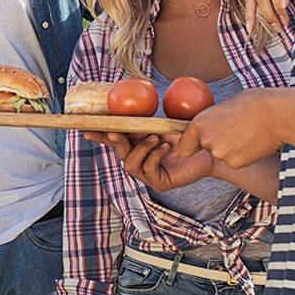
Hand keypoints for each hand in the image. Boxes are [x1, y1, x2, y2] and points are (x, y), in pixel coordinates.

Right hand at [84, 131, 214, 193]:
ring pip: (129, 164)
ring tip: (154, 138)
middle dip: (116, 142)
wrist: (207, 152)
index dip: (100, 137)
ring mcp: (147, 175)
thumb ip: (145, 124)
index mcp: (137, 147)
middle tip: (115, 132)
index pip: (115, 142)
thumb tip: (128, 110)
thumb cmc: (185, 139)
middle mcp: (139, 162)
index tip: (87, 131)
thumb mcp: (162, 127)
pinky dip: (155, 156)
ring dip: (140, 149)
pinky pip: (148, 169)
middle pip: (118, 152)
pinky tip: (165, 148)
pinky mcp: (159, 183)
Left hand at [175, 88, 290, 166]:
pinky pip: (236, 162)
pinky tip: (253, 143)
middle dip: (217, 145)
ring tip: (247, 134)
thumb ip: (212, 120)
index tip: (199, 146)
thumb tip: (208, 126)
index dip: (193, 146)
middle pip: (206, 150)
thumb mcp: (224, 107)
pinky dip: (244, 156)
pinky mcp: (235, 163)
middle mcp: (205, 140)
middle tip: (235, 133)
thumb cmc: (254, 104)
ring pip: (223, 156)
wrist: (277, 114)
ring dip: (232, 150)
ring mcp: (220, 153)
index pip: (184, 146)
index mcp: (199, 123)